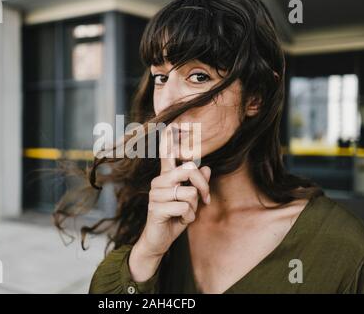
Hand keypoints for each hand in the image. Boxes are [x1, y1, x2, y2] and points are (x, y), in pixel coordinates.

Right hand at [129, 125, 210, 281]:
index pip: (166, 154)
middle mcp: (159, 181)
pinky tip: (180, 221)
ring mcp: (156, 194)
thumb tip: (207, 168)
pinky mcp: (156, 208)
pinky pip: (184, 208)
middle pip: (189, 170)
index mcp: (166, 176)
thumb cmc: (175, 217)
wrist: (159, 240)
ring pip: (189, 192)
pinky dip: (188, 218)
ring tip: (186, 214)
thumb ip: (197, 185)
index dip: (169, 139)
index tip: (171, 123)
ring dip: (194, 208)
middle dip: (203, 186)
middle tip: (205, 200)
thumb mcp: (190, 201)